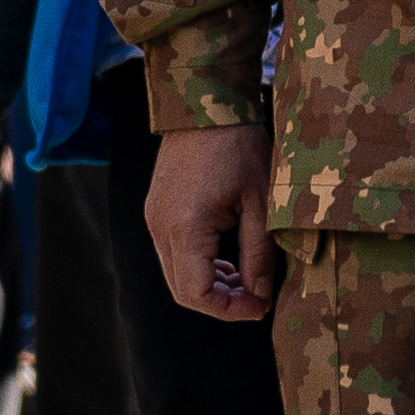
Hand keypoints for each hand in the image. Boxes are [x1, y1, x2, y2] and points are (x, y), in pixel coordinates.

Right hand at [142, 126, 275, 318]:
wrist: (204, 103)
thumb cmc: (238, 147)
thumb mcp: (261, 203)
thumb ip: (258, 254)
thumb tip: (260, 295)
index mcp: (185, 227)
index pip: (196, 294)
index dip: (229, 310)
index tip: (261, 306)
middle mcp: (160, 227)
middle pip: (182, 290)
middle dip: (220, 302)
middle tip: (257, 298)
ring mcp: (154, 218)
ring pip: (176, 273)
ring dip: (210, 284)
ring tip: (246, 277)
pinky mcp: (156, 210)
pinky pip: (172, 253)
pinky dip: (198, 264)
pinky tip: (226, 256)